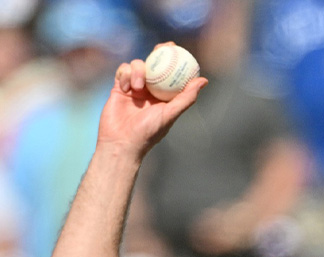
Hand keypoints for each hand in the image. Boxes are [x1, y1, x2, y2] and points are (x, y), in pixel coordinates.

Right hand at [100, 42, 208, 158]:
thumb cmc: (148, 132)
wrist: (121, 142)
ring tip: (138, 87)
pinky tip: (126, 87)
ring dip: (137, 71)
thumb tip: (204, 80)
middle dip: (158, 52)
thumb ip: (186, 98)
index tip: (178, 49)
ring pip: (137, 66)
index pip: (171, 73)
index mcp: (164, 96)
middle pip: (154, 64)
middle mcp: (150, 90)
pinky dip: (125, 75)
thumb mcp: (170, 114)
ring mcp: (134, 88)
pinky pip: (122, 71)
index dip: (175, 59)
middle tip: (162, 47)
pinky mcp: (119, 87)